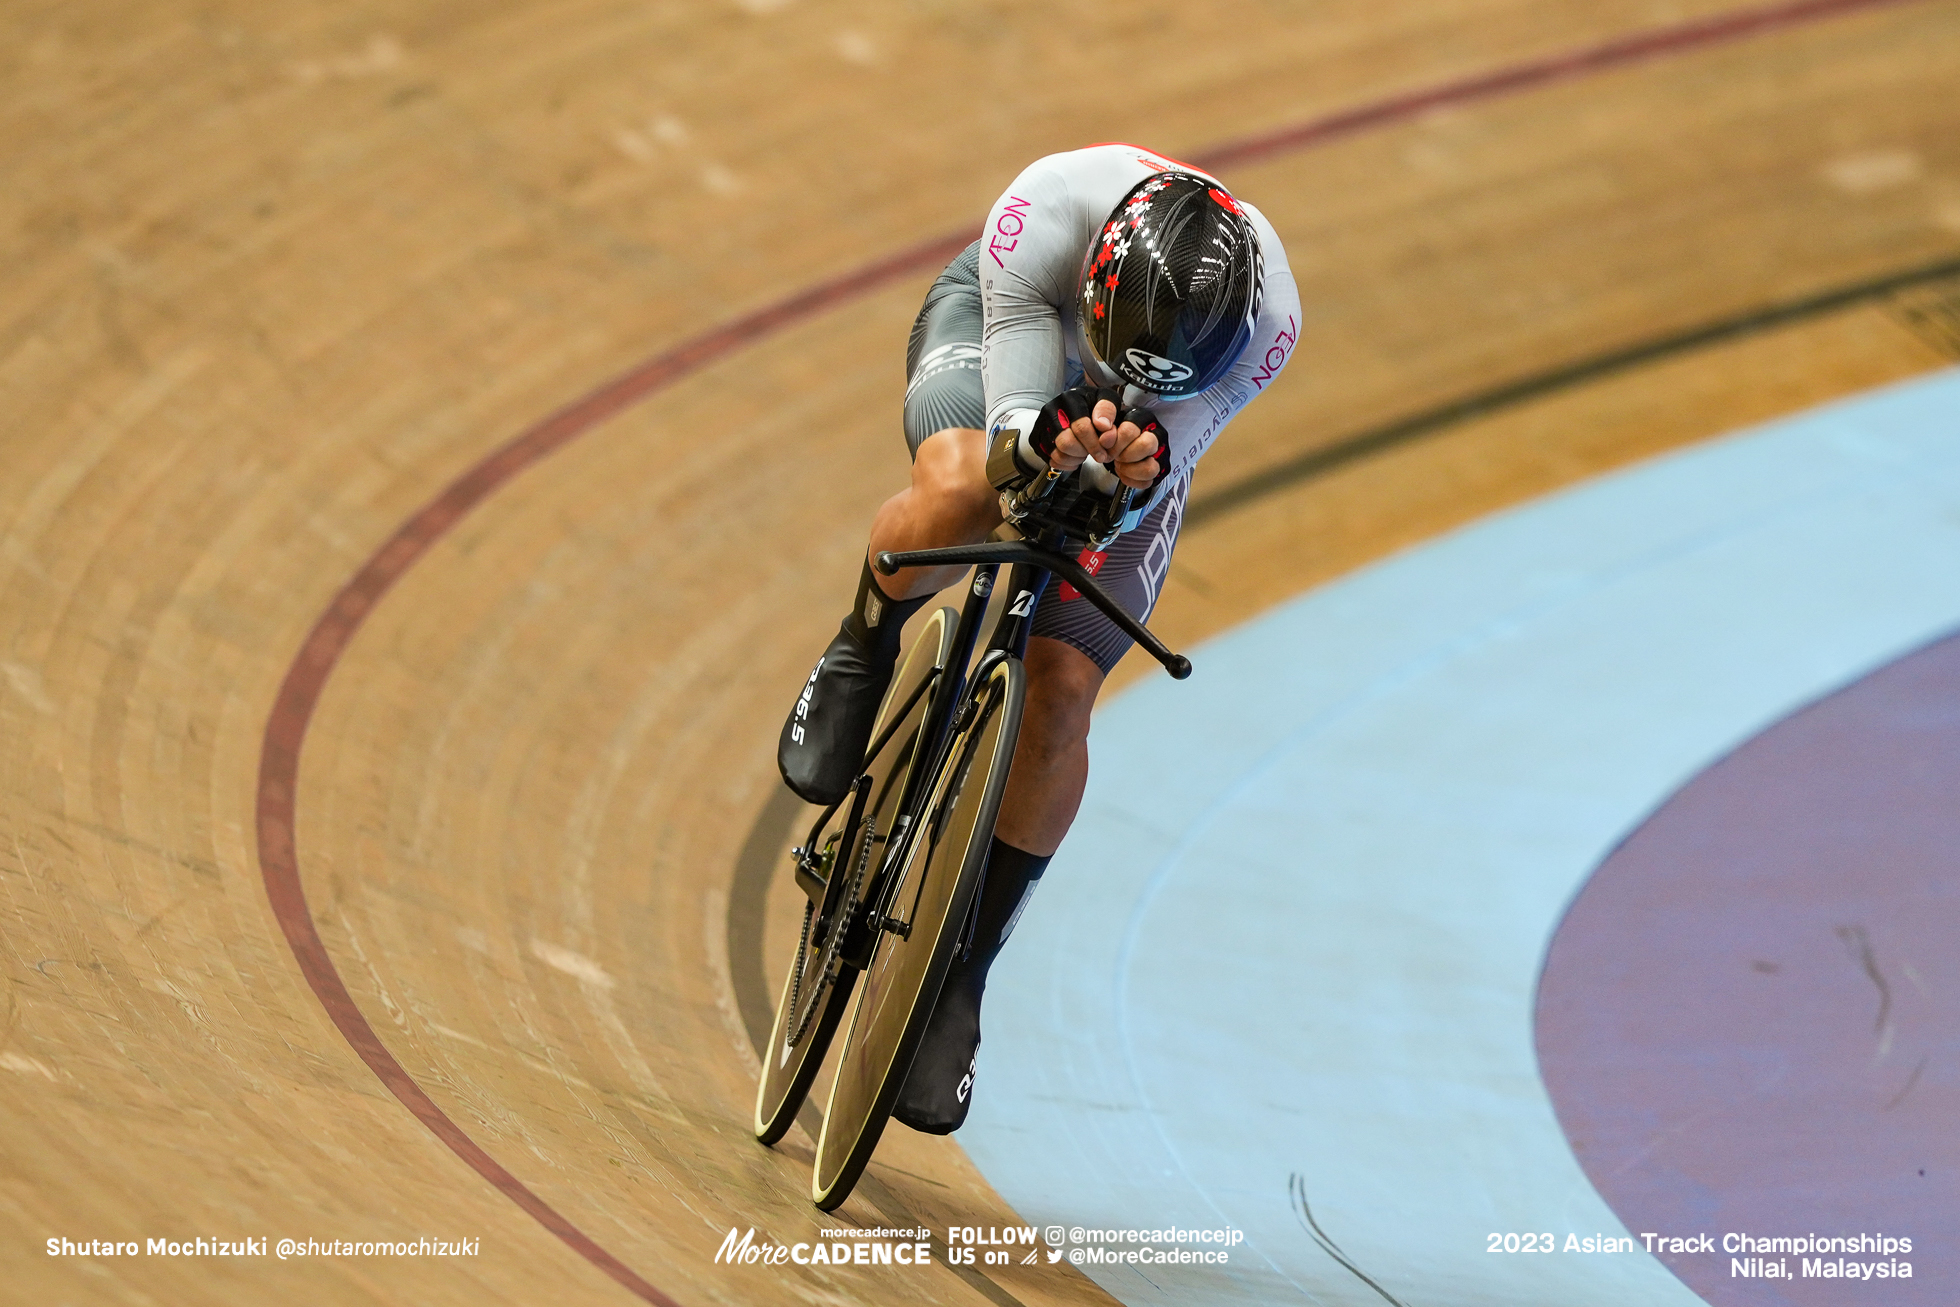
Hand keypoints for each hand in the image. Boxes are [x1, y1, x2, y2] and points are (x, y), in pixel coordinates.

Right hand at [1028, 388, 1163, 488]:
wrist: (1071, 405)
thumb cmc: (1091, 404)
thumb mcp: (1106, 399)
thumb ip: (1109, 409)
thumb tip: (1103, 425)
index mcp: (1070, 398)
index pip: (1081, 427)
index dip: (1094, 445)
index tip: (1103, 453)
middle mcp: (1052, 410)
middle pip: (1066, 443)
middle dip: (1083, 452)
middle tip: (1093, 452)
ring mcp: (1041, 424)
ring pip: (1057, 453)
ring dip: (1075, 459)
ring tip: (1083, 453)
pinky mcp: (1036, 438)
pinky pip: (1049, 459)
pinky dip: (1065, 464)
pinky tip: (1074, 457)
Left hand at [1109, 405, 1164, 491]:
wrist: (1121, 443)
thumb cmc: (1115, 430)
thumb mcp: (1107, 418)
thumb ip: (1103, 414)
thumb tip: (1102, 425)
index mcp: (1142, 419)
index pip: (1129, 431)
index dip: (1114, 443)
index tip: (1105, 445)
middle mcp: (1156, 435)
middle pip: (1146, 446)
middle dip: (1125, 456)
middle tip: (1116, 456)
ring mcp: (1160, 454)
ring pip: (1150, 468)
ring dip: (1129, 470)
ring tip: (1120, 465)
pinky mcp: (1159, 471)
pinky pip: (1148, 482)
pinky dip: (1131, 480)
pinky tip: (1125, 472)